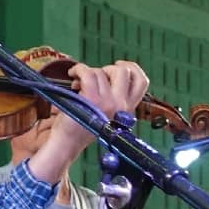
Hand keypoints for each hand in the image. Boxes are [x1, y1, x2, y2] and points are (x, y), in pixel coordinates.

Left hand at [27, 60, 149, 182]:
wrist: (67, 144)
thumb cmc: (81, 128)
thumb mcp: (105, 114)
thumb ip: (112, 97)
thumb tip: (106, 73)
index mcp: (127, 110)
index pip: (141, 82)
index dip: (132, 68)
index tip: (119, 64)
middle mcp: (121, 106)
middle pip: (124, 71)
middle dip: (107, 68)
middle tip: (94, 76)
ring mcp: (108, 103)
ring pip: (101, 72)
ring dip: (86, 72)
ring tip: (77, 83)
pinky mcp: (91, 99)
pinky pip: (88, 73)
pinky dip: (79, 70)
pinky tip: (73, 75)